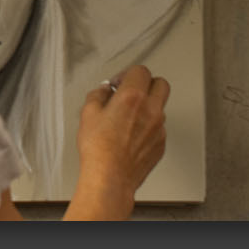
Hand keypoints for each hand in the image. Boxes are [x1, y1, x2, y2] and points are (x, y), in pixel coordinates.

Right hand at [76, 64, 169, 208]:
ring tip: (128, 118)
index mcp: (133, 97)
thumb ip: (98, 95)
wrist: (110, 177)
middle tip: (132, 92)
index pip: (140, 71)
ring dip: (148, 107)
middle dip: (146, 84)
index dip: (127, 74)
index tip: (119, 83)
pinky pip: (159, 128)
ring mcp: (159, 128)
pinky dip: (148, 127)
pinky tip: (132, 136)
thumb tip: (103, 92)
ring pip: (160, 107)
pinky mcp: (161, 144)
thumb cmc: (99, 149)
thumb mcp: (88, 113)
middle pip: (160, 84)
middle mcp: (151, 110)